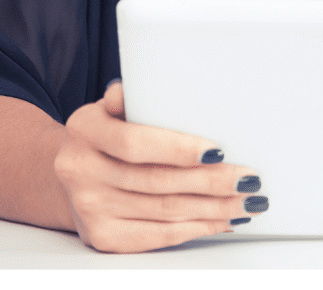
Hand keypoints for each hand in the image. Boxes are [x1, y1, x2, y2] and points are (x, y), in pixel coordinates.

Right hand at [54, 80, 265, 252]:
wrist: (73, 170)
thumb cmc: (108, 130)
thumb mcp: (113, 105)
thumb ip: (133, 95)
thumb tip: (147, 86)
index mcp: (85, 129)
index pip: (136, 143)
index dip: (179, 149)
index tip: (218, 152)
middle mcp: (81, 170)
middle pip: (157, 181)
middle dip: (211, 183)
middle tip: (249, 180)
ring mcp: (90, 207)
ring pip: (163, 211)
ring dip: (212, 208)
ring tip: (245, 202)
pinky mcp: (103, 236)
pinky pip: (157, 236)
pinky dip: (195, 228)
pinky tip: (220, 219)